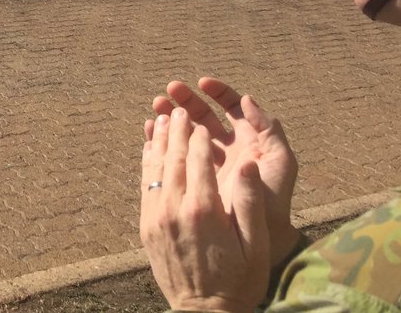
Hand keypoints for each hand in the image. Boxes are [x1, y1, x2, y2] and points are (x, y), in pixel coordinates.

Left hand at [140, 109, 269, 312]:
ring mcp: (156, 216)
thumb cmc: (239, 280)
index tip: (200, 121)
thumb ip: (250, 202)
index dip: (199, 138)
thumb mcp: (256, 245)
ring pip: (154, 168)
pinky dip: (146, 162)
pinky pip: (144, 184)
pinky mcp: (146, 225)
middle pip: (173, 158)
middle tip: (178, 108)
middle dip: (176, 131)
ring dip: (158, 141)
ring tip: (161, 119)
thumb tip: (248, 162)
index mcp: (205, 210)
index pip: (198, 160)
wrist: (204, 312)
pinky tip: (148, 149)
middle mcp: (175, 208)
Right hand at [149, 78, 299, 266]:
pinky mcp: (194, 176)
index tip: (201, 83)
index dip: (217, 92)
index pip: (231, 107)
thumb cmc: (274, 201)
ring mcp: (209, 161)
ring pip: (187, 131)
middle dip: (187, 99)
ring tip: (156, 106)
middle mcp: (227, 146)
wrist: (260, 238)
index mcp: (248, 139)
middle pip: (204, 114)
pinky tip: (150, 131)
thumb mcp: (281, 162)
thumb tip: (248, 99)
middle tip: (170, 90)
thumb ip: (269, 129)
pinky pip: (175, 153)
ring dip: (172, 116)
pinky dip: (163, 140)